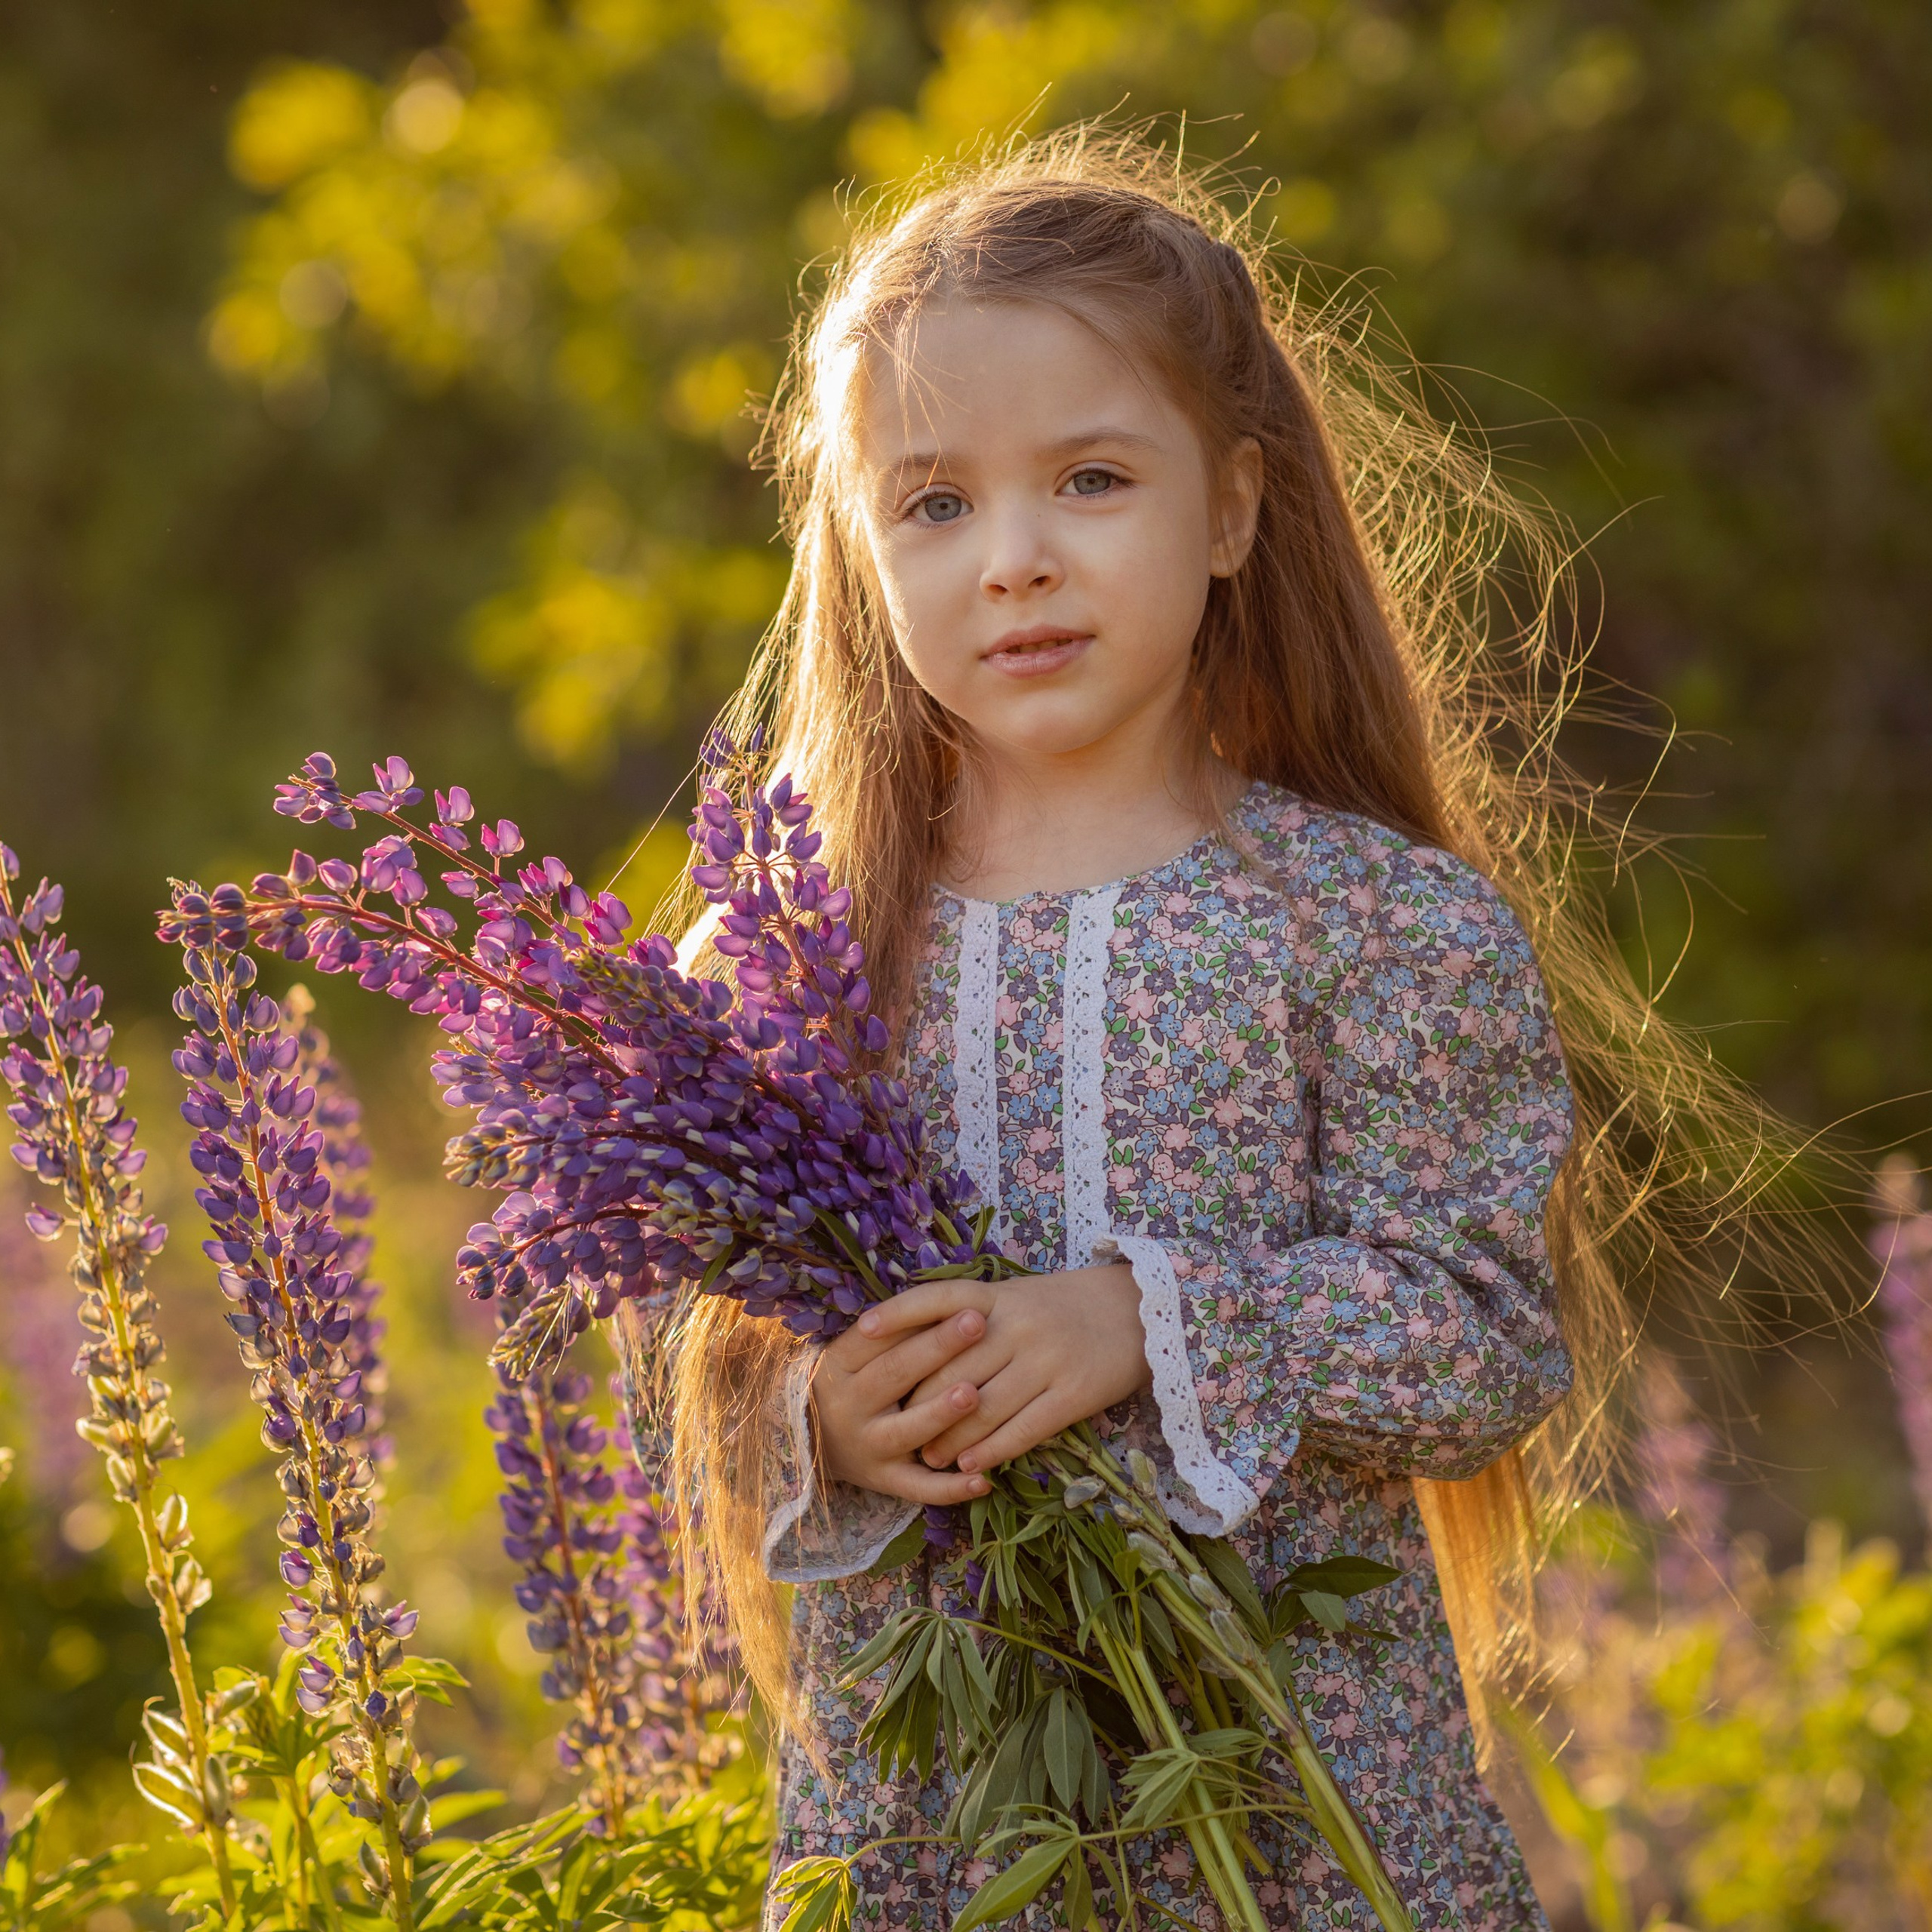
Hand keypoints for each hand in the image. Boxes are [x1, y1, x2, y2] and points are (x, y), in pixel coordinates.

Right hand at [812, 1306, 994, 1505]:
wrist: (808, 1443)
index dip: (916, 1318)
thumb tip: (947, 1301)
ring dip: (941, 1413)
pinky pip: (918, 1487)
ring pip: (907, 1429)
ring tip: (974, 1394)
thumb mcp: (851, 1354)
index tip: (957, 1300)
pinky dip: (951, 1488)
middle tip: (978, 1324)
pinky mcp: (883, 1481)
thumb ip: (890, 1332)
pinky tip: (983, 1481)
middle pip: (895, 1373)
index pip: (878, 1336)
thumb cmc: (849, 1383)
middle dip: (938, 1347)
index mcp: (838, 1365)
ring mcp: (867, 1446)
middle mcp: (849, 1406)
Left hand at [868, 1267, 1148, 1474]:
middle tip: (894, 1428)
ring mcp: (1047, 1359)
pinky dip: (991, 1451)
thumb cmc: (1060, 1307)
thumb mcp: (1014, 1297)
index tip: (861, 1333)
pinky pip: (1023, 1429)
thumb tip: (910, 1351)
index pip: (937, 1298)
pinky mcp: (1074, 1393)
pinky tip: (970, 1467)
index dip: (897, 1314)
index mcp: (999, 1294)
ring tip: (926, 1457)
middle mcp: (1019, 1324)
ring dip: (949, 1438)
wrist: (1136, 1312)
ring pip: (982, 1406)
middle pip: (951, 1367)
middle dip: (919, 1402)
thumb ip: (969, 1318)